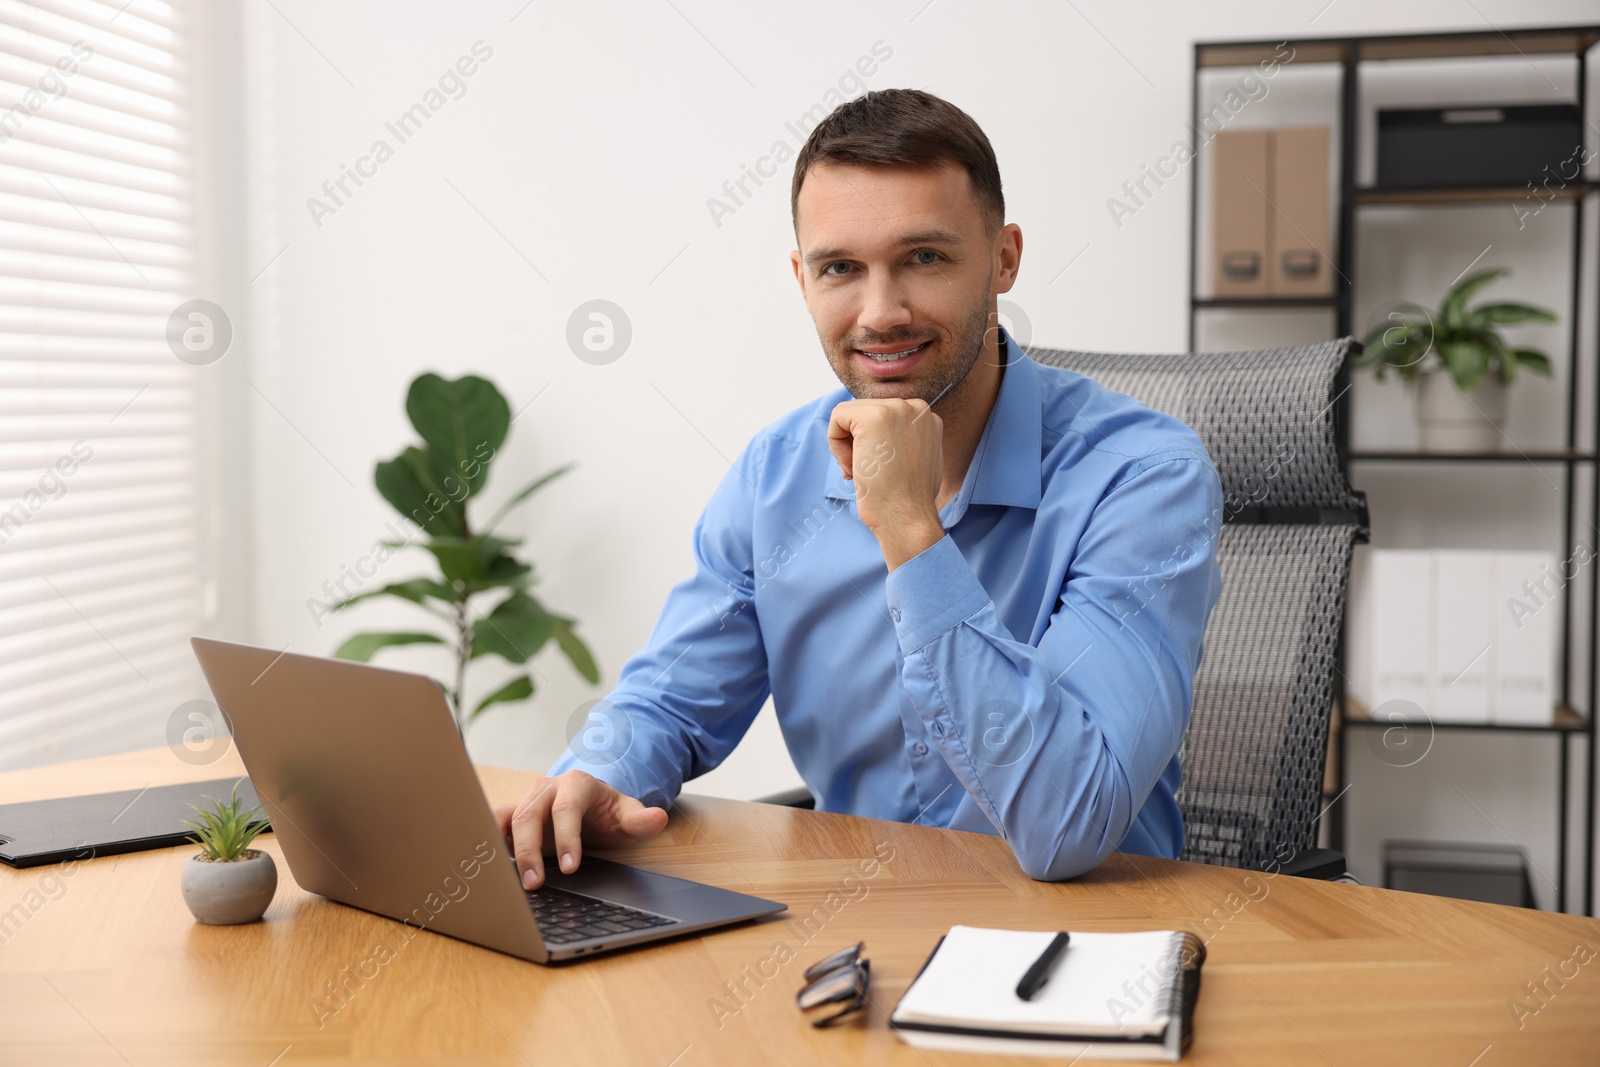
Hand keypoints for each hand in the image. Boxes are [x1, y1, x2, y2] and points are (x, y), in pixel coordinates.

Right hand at [493, 770, 669, 889]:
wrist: (592, 805)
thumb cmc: (609, 813)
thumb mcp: (628, 816)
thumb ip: (641, 819)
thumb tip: (658, 818)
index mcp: (577, 785)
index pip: (566, 810)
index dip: (566, 838)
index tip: (570, 867)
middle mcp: (547, 788)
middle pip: (530, 816)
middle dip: (530, 851)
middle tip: (534, 883)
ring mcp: (527, 799)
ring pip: (508, 819)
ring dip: (506, 849)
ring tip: (503, 879)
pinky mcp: (513, 813)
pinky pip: (495, 822)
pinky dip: (487, 838)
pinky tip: (484, 862)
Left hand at [827, 398, 945, 568]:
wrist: (907, 517)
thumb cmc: (908, 499)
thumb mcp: (917, 459)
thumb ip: (903, 438)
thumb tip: (881, 434)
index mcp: (926, 417)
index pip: (882, 416)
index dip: (872, 443)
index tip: (879, 469)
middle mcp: (915, 407)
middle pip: (864, 412)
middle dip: (857, 443)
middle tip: (867, 473)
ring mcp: (896, 409)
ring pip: (849, 414)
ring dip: (846, 445)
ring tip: (860, 471)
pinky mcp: (873, 416)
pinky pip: (837, 417)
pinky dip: (835, 443)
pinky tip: (851, 466)